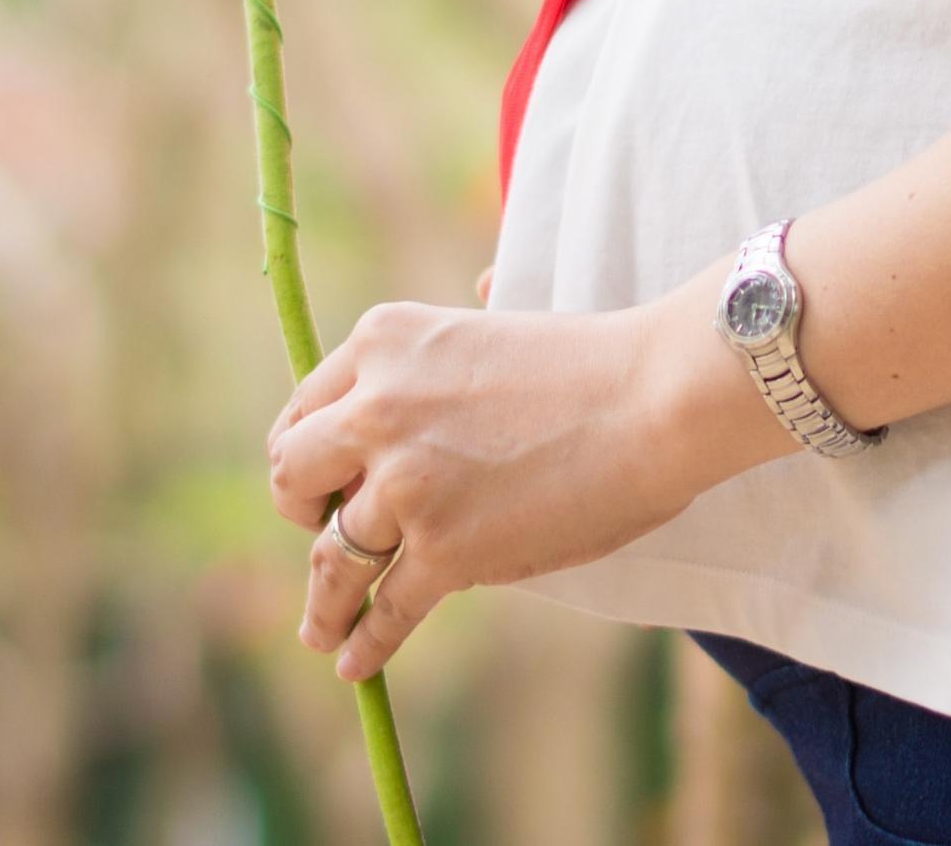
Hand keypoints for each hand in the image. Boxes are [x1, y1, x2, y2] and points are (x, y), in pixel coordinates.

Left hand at [265, 283, 789, 679]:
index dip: (309, 453)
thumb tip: (475, 288)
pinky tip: (355, 662)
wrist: (656, 398)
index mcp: (383, 341)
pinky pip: (386, 608)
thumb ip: (456, 337)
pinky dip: (366, 642)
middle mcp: (375, 409)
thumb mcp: (494, 324)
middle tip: (320, 535)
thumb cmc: (595, 362)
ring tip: (320, 632)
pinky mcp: (444, 551)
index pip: (306, 407)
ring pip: (331, 558)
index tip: (318, 483)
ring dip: (322, 604)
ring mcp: (404, 485)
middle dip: (300, 513)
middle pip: (294, 476)